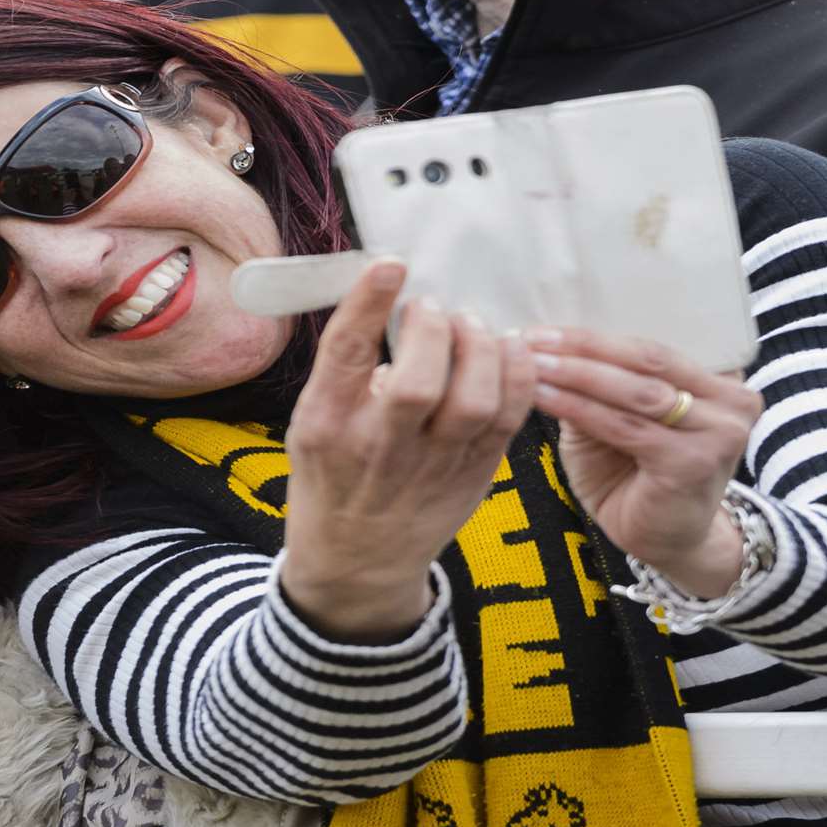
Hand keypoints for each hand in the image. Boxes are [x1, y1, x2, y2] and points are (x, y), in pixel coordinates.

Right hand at [281, 260, 536, 639]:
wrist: (356, 561)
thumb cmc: (331, 479)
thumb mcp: (309, 427)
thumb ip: (346, 377)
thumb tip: (393, 312)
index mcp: (325, 427)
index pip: (345, 356)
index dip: (369, 304)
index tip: (389, 265)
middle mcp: (378, 448)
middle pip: (419, 379)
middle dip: (433, 330)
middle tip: (430, 309)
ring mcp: (432, 466)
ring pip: (474, 399)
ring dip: (479, 347)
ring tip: (468, 326)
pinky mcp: (475, 474)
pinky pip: (509, 417)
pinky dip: (517, 373)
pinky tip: (507, 348)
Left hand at [527, 327, 761, 595]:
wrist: (669, 541)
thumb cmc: (637, 479)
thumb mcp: (614, 425)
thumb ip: (597, 389)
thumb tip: (546, 347)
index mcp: (719, 382)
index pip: (650, 347)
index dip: (593, 336)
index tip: (540, 328)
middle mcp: (732, 400)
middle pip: (646, 360)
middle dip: (582, 348)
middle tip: (530, 339)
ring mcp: (719, 431)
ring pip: (635, 391)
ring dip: (576, 374)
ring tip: (529, 364)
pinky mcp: (694, 461)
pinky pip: (624, 426)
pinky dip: (578, 408)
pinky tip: (541, 397)